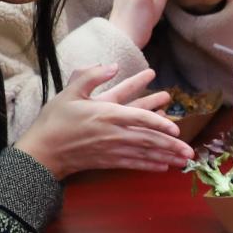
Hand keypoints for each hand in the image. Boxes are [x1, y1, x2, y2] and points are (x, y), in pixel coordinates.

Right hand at [17, 65, 190, 177]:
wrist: (42, 151)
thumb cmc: (55, 120)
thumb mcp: (70, 92)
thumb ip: (91, 76)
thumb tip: (112, 65)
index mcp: (106, 114)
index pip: (139, 118)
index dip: (159, 123)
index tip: (175, 128)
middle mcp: (113, 133)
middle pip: (148, 139)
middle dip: (171, 146)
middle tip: (190, 151)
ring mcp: (111, 149)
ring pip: (143, 154)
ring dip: (166, 157)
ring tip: (184, 161)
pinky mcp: (107, 161)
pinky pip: (132, 165)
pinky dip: (148, 166)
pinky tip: (163, 167)